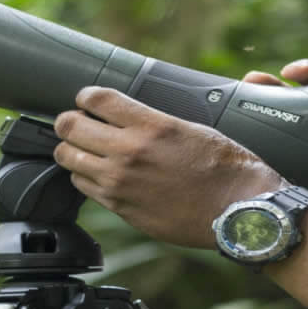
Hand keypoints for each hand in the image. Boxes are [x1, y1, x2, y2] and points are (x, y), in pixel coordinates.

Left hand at [52, 88, 282, 248]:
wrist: (239, 211)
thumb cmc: (227, 168)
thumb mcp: (195, 127)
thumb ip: (157, 119)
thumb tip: (159, 106)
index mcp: (152, 125)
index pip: (95, 99)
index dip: (86, 97)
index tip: (88, 102)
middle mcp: (130, 152)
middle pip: (69, 127)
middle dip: (70, 123)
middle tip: (78, 125)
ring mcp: (121, 183)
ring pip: (68, 159)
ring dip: (74, 152)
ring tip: (87, 151)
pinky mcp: (121, 207)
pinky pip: (83, 187)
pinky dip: (86, 178)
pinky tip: (101, 175)